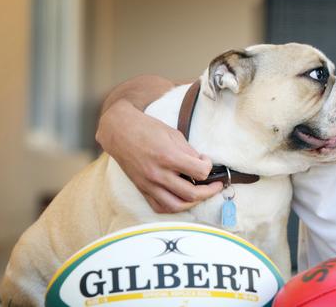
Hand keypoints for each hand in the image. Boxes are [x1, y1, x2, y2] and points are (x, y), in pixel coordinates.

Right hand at [96, 99, 222, 212]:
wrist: (119, 131)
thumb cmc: (147, 128)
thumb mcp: (174, 134)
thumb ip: (189, 152)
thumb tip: (202, 164)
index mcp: (168, 157)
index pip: (200, 172)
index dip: (208, 167)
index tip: (206, 160)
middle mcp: (158, 174)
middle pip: (192, 194)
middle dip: (209, 191)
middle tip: (215, 185)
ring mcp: (149, 184)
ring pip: (176, 206)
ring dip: (193, 203)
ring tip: (201, 195)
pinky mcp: (142, 189)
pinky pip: (160, 207)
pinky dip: (174, 207)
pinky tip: (182, 199)